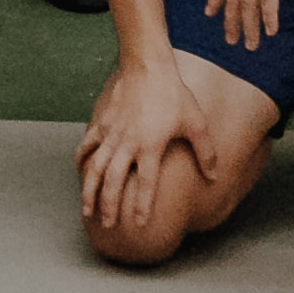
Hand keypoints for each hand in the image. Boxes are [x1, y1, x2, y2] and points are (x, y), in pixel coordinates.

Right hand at [76, 54, 198, 230]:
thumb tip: (214, 177)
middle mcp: (127, 143)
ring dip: (89, 191)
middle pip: (113, 181)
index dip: (141, 206)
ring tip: (86, 210)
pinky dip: (81, 160)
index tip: (139, 225)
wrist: (147, 66)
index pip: (145, 184)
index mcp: (150, 146)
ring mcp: (111, 133)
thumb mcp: (196, 124)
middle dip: (109, 206)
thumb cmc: (174, 95)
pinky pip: (88, 145)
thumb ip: (206, 153)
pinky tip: (79, 172)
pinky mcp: (102, 123)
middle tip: (109, 226)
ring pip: (95, 168)